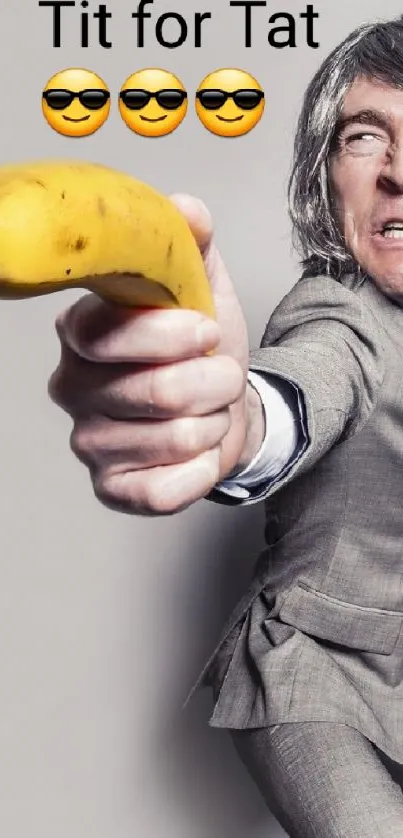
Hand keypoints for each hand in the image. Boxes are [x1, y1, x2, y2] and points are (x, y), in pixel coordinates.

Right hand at [48, 195, 250, 515]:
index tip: (207, 330)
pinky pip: (165, 491)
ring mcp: (88, 442)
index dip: (174, 334)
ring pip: (176, 438)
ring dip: (214, 421)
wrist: (223, 407)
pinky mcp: (110, 488)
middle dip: (215, 381)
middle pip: (160, 390)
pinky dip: (200, 471)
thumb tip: (184, 210)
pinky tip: (196, 452)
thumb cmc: (202, 348)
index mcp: (82, 330)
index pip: (111, 333)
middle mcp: (72, 387)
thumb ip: (190, 243)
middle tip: (219, 374)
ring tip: (206, 408)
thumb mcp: (202, 285)